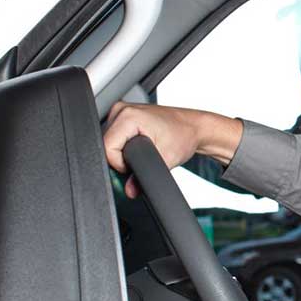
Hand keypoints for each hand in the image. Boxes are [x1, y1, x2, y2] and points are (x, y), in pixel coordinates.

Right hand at [102, 102, 242, 197]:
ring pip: (109, 142)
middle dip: (122, 158)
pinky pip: (114, 136)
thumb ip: (144, 177)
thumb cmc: (184, 136)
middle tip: (144, 155)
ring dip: (123, 152)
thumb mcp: (166, 159)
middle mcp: (122, 110)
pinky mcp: (123, 115)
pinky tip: (139, 144)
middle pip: (107, 145)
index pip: (108, 148)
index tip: (137, 164)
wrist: (193, 126)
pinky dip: (124, 145)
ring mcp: (121, 111)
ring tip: (144, 148)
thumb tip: (130, 190)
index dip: (120, 163)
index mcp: (129, 116)